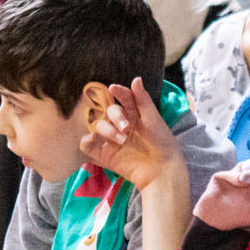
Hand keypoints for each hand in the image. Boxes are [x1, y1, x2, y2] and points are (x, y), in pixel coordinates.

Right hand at [81, 78, 184, 192]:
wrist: (162, 171)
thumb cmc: (163, 144)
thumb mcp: (154, 119)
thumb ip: (142, 100)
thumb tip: (136, 78)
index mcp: (134, 115)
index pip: (122, 98)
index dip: (118, 92)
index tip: (114, 89)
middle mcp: (121, 125)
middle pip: (108, 111)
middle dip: (115, 116)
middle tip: (127, 127)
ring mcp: (112, 140)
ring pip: (98, 126)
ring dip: (106, 129)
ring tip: (123, 140)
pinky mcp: (105, 155)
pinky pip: (87, 145)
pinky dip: (86, 141)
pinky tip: (93, 139)